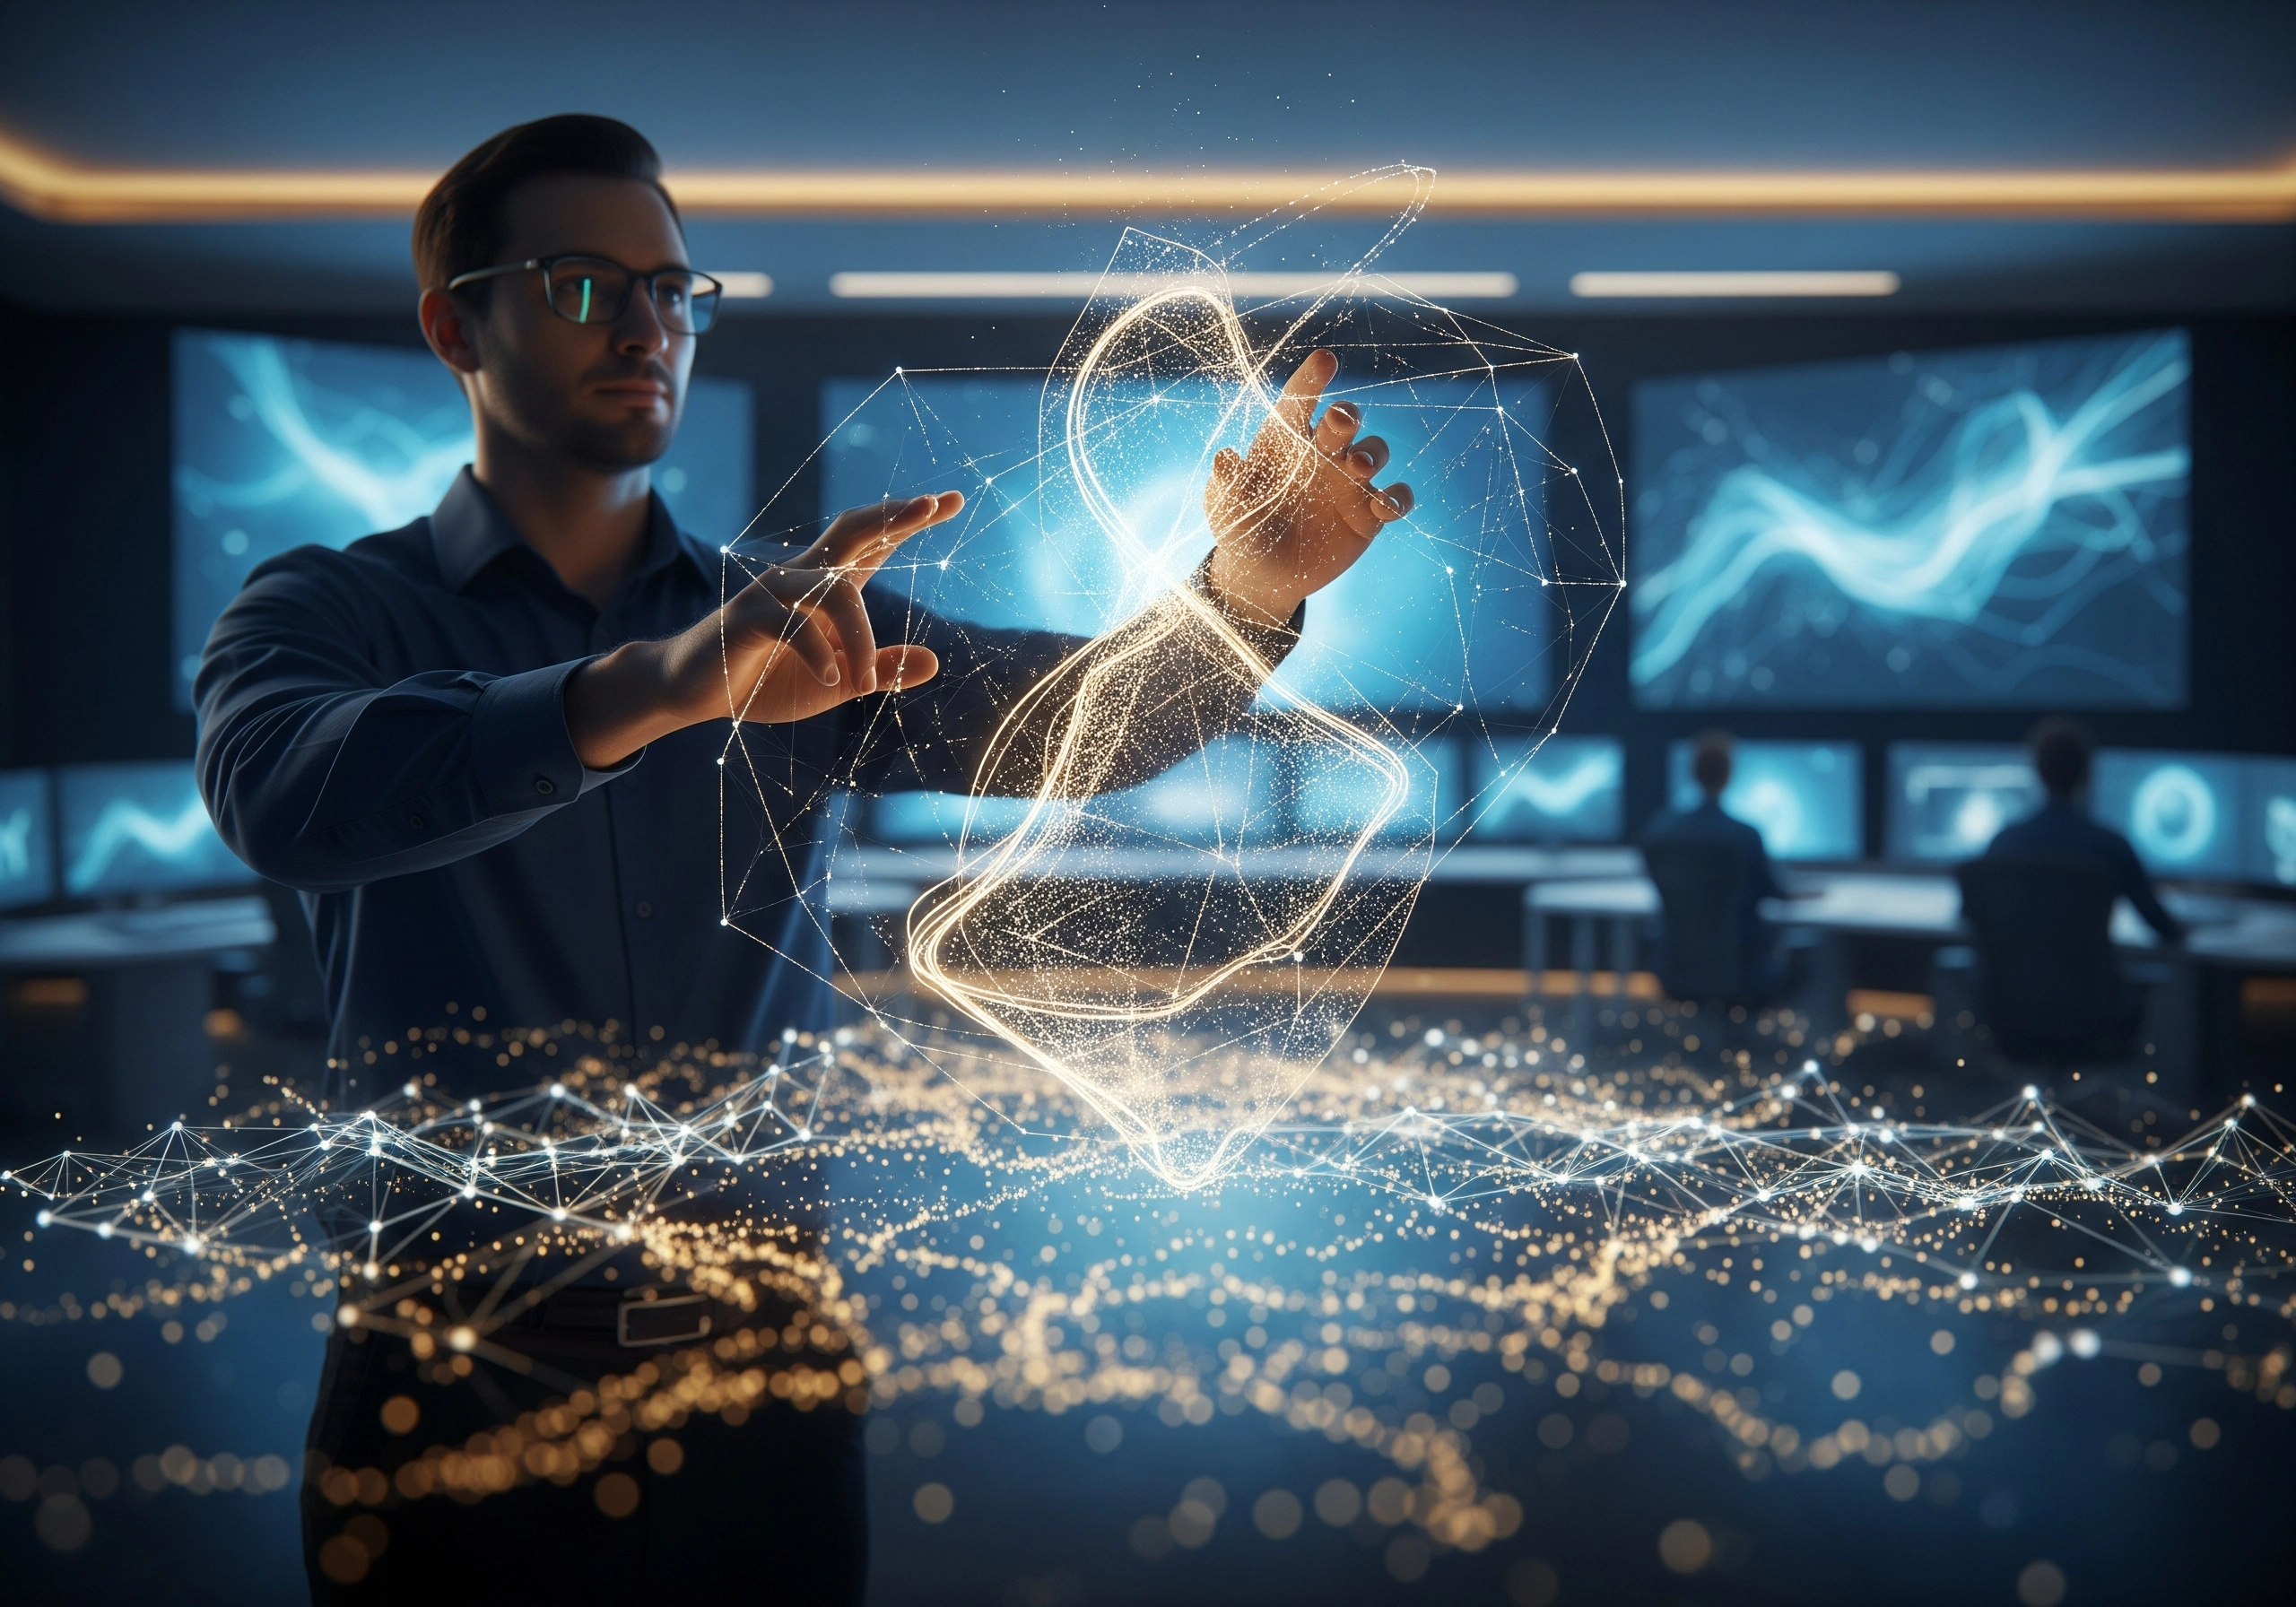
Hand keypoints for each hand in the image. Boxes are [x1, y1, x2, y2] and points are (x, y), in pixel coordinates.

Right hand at [567, 492, 960, 767]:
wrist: (692, 693)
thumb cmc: (766, 682)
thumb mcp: (836, 684)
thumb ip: (879, 670)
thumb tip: (935, 661)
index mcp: (826, 589)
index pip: (873, 543)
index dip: (908, 520)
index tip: (951, 500)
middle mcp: (802, 579)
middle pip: (853, 532)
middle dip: (893, 516)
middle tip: (933, 504)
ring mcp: (772, 593)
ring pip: (835, 592)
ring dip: (861, 640)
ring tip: (865, 683)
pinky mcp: (746, 617)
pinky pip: (795, 625)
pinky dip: (820, 654)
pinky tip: (834, 682)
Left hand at [1201, 349, 1413, 627]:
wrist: (1264, 577)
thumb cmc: (1241, 531)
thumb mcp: (1225, 508)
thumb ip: (1226, 484)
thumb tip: (1223, 457)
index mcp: (1285, 441)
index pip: (1299, 401)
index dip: (1312, 379)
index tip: (1326, 360)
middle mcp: (1322, 454)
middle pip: (1344, 421)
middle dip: (1346, 416)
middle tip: (1339, 422)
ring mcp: (1349, 483)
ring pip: (1375, 451)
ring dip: (1371, 453)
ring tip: (1355, 467)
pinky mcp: (1369, 515)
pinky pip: (1395, 498)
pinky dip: (1397, 499)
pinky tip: (1384, 507)